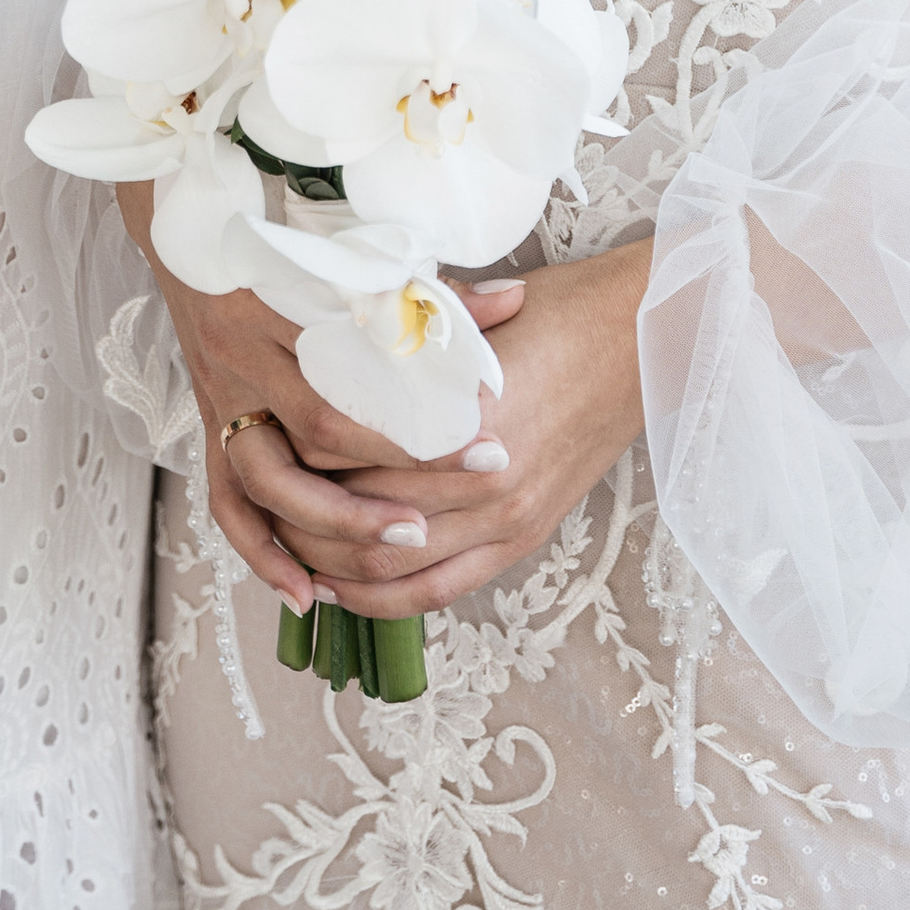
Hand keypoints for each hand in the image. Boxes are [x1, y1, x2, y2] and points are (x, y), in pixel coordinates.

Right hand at [120, 182, 522, 613]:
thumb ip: (426, 286)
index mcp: (282, 301)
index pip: (360, 368)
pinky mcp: (209, 424)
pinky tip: (302, 593)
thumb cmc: (280, 236)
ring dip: (332, 523)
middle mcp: (245, 355)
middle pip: (318, 430)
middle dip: (392, 472)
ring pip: (265, 480)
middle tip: (462, 495)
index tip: (481, 435)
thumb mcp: (352, 251)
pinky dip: (261, 550)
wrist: (182, 222)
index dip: (419, 406)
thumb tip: (512, 302)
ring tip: (403, 543)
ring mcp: (221, 396)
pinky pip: (225, 501)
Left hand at [267, 244, 649, 617]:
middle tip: (262, 495)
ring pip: (389, 567)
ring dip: (331, 565)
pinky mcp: (524, 540)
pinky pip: (437, 592)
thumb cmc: (562, 310)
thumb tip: (329, 339)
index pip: (346, 450)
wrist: (646, 338)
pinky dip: (380, 599)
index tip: (270, 433)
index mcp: (461, 415)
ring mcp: (506, 518)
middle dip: (300, 513)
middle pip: (357, 513)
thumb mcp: (471, 315)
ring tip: (290, 547)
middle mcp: (483, 480)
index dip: (296, 448)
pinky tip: (342, 587)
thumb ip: (402, 338)